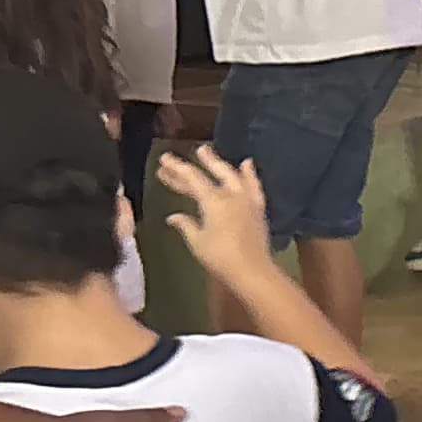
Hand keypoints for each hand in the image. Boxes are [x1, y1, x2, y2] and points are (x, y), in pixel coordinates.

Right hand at [156, 146, 278, 290]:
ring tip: (207, 152)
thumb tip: (173, 217)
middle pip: (214, 172)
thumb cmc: (219, 256)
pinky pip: (253, 186)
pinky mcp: (258, 209)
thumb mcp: (197, 240)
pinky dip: (249, 174)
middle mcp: (232, 195)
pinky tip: (247, 163)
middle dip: (199, 161)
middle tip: (185, 152)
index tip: (164, 159)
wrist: (252, 270)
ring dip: (219, 164)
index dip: (177, 168)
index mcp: (214, 201)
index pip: (192, 179)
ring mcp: (247, 201)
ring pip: (232, 175)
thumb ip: (186, 224)